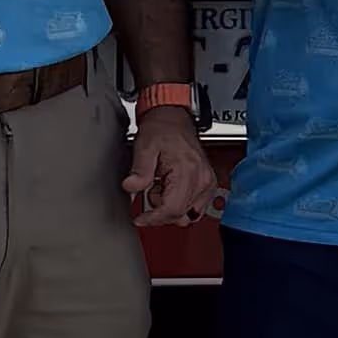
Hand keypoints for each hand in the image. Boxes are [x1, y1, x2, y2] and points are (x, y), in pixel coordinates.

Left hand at [124, 105, 221, 231]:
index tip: (139, 219)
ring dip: (171, 208)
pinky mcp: (207, 183)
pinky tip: (170, 191)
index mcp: (187, 171)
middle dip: (160, 211)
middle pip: (180, 214)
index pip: (172, 209)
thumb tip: (130, 187)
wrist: (173, 118)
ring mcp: (207, 182)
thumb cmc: (161, 129)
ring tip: (160, 189)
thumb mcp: (144, 147)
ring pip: (189, 214)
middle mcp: (201, 179)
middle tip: (149, 192)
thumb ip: (139, 170)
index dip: (153, 218)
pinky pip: (196, 207)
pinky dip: (181, 204)